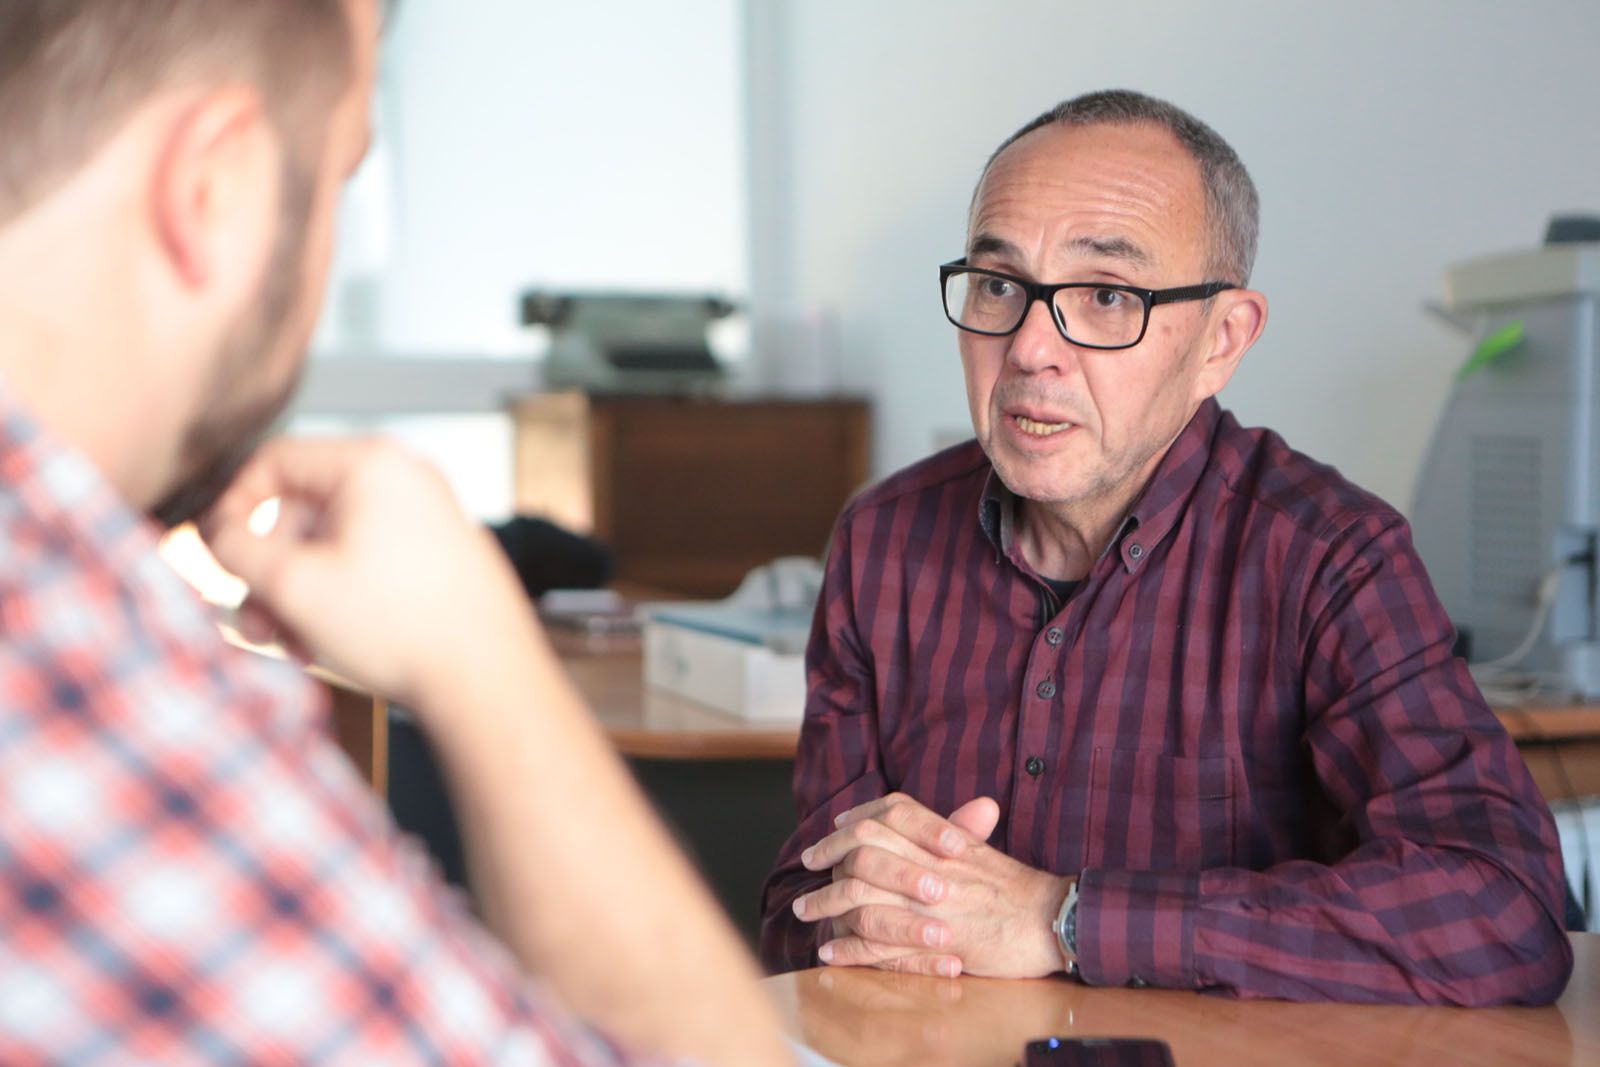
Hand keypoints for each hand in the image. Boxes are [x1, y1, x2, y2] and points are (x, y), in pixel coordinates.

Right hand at [199, 436, 535, 707]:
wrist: (486, 679)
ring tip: (291, 646)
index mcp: (372, 465)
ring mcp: (428, 516)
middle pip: (303, 511)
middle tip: (255, 623)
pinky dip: (338, 597)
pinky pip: (368, 562)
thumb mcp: (295, 585)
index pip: (275, 460)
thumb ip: (238, 549)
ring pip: (332, 545)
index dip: (231, 505)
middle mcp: (406, 479)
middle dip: (269, 572)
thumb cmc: (402, 627)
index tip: (213, 550)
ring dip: (298, 594)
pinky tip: (324, 645)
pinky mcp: (439, 554)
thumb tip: (214, 531)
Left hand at [792, 793, 1071, 978]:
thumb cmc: (1018, 888)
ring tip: (806, 912)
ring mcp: (930, 904)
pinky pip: (879, 945)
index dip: (856, 819)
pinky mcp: (932, 942)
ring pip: (863, 898)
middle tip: (809, 865)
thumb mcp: (983, 849)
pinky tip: (831, 950)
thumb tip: (940, 809)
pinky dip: (850, 948)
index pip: (889, 813)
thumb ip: (957, 828)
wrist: (1051, 920)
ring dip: (827, 905)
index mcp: (944, 838)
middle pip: (864, 851)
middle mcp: (932, 865)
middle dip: (829, 857)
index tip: (835, 828)